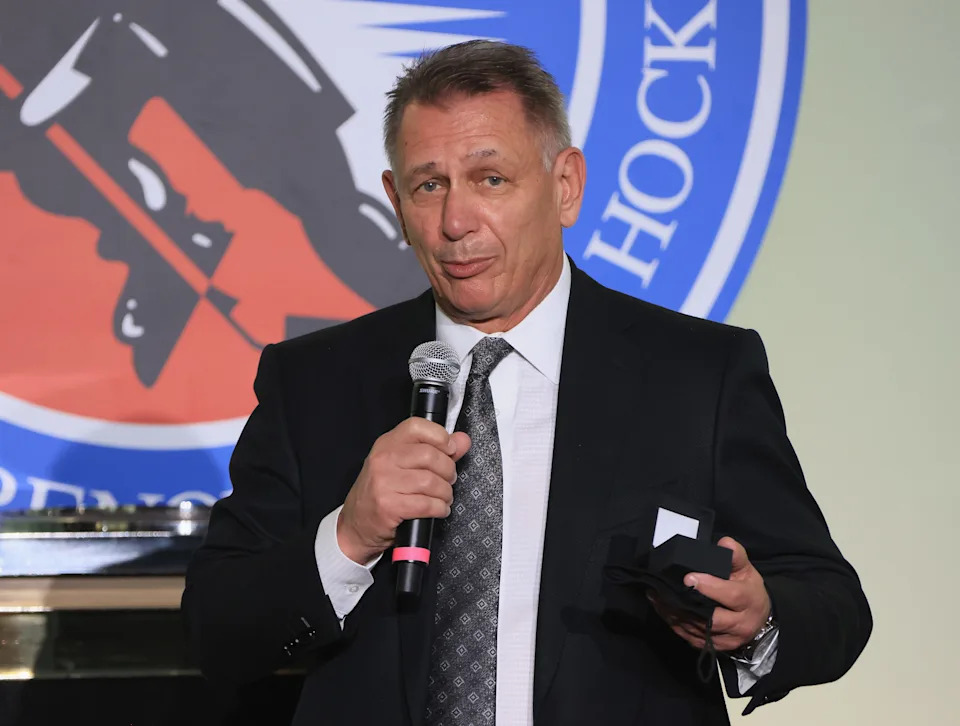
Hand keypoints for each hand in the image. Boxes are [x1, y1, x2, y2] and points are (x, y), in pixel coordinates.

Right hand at [337, 418, 470, 563]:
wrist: (356, 524)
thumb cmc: (382, 492)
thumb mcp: (404, 465)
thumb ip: (437, 450)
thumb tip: (463, 440)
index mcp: (387, 444)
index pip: (417, 427)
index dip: (440, 436)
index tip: (450, 450)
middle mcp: (383, 459)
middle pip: (430, 456)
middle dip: (448, 471)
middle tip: (448, 480)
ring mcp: (384, 482)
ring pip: (431, 482)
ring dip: (445, 493)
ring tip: (443, 498)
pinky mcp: (388, 506)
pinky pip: (427, 504)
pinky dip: (439, 508)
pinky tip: (438, 509)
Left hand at [647, 537, 771, 651]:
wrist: (758, 619)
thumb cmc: (748, 589)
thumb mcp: (746, 570)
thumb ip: (735, 555)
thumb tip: (724, 542)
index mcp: (749, 601)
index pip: (731, 596)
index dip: (709, 587)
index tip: (688, 578)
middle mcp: (740, 624)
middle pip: (712, 619)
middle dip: (687, 605)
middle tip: (665, 589)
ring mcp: (726, 639)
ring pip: (698, 630)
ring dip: (675, 614)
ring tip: (657, 596)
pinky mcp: (714, 647)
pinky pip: (691, 637)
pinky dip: (674, 624)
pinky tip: (662, 609)